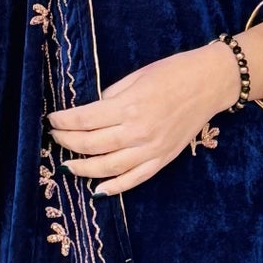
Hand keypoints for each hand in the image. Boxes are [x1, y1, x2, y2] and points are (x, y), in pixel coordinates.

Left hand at [47, 42, 238, 197]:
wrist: (210, 83)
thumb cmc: (173, 72)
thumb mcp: (136, 77)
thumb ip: (111, 97)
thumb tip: (90, 112)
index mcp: (129, 106)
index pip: (84, 120)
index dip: (63, 122)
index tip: (52, 120)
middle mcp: (138, 132)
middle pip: (91, 145)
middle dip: (67, 143)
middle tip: (55, 138)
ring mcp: (151, 149)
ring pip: (108, 168)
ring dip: (83, 169)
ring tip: (68, 165)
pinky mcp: (163, 159)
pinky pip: (135, 179)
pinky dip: (114, 187)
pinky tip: (97, 190)